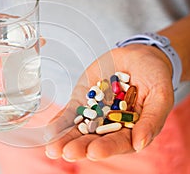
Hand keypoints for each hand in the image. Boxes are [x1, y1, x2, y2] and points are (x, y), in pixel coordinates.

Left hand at [45, 44, 173, 160]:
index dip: (107, 148)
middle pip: (94, 139)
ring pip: (78, 130)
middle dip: (80, 147)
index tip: (94, 152)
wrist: (137, 57)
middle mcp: (110, 126)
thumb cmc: (154, 77)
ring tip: (53, 149)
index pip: (119, 142)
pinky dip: (59, 122)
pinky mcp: (82, 102)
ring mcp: (94, 114)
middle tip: (67, 153)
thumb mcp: (160, 95)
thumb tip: (140, 144)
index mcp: (131, 129)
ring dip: (65, 139)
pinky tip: (49, 130)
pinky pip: (69, 114)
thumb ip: (151, 119)